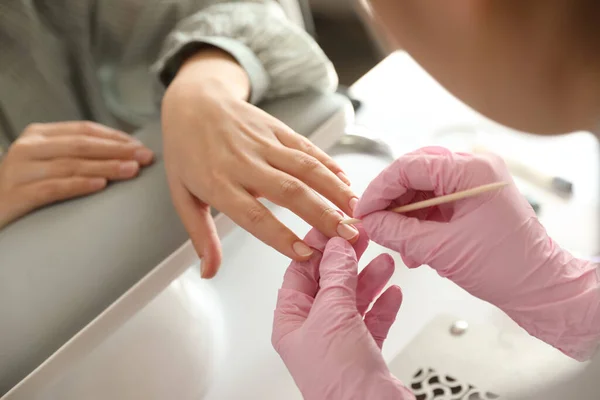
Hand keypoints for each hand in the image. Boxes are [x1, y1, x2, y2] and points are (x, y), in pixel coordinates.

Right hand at [0, 121, 153, 227]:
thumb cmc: (25, 187)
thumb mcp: (47, 163)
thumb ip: (76, 154)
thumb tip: (124, 154)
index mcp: (39, 135)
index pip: (84, 130)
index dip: (115, 137)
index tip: (140, 146)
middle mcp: (28, 148)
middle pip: (81, 145)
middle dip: (117, 150)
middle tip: (145, 157)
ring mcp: (20, 170)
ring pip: (71, 165)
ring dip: (106, 167)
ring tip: (131, 170)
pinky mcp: (16, 194)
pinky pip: (53, 188)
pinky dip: (79, 185)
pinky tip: (100, 185)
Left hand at [162, 50, 357, 278]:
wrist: (194, 101)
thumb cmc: (187, 153)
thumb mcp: (183, 196)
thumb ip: (200, 235)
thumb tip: (208, 273)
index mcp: (218, 183)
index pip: (253, 214)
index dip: (281, 236)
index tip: (306, 254)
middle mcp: (244, 162)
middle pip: (289, 190)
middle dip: (322, 214)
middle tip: (348, 236)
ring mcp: (263, 143)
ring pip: (305, 167)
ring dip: (334, 189)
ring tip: (357, 211)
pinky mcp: (277, 129)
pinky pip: (307, 147)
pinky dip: (330, 164)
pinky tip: (347, 182)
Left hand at [272, 228, 414, 398]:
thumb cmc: (339, 379)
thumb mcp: (333, 314)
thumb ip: (337, 276)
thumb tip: (337, 247)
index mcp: (291, 321)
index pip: (300, 272)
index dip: (317, 247)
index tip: (334, 225)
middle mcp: (312, 331)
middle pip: (329, 283)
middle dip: (347, 259)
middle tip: (363, 236)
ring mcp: (338, 342)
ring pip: (353, 300)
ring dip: (369, 279)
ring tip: (384, 261)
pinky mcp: (363, 353)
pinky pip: (372, 320)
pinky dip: (383, 304)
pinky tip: (393, 292)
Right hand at [355, 146, 599, 360]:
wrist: (539, 286)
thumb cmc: (506, 268)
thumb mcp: (441, 250)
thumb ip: (399, 233)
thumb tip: (369, 222)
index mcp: (472, 171)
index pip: (410, 166)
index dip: (380, 189)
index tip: (363, 210)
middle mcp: (475, 168)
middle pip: (415, 172)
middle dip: (391, 200)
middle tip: (373, 222)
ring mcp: (475, 182)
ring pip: (422, 187)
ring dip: (405, 214)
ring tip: (396, 241)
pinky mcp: (473, 198)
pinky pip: (435, 200)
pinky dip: (419, 220)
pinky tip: (412, 244)